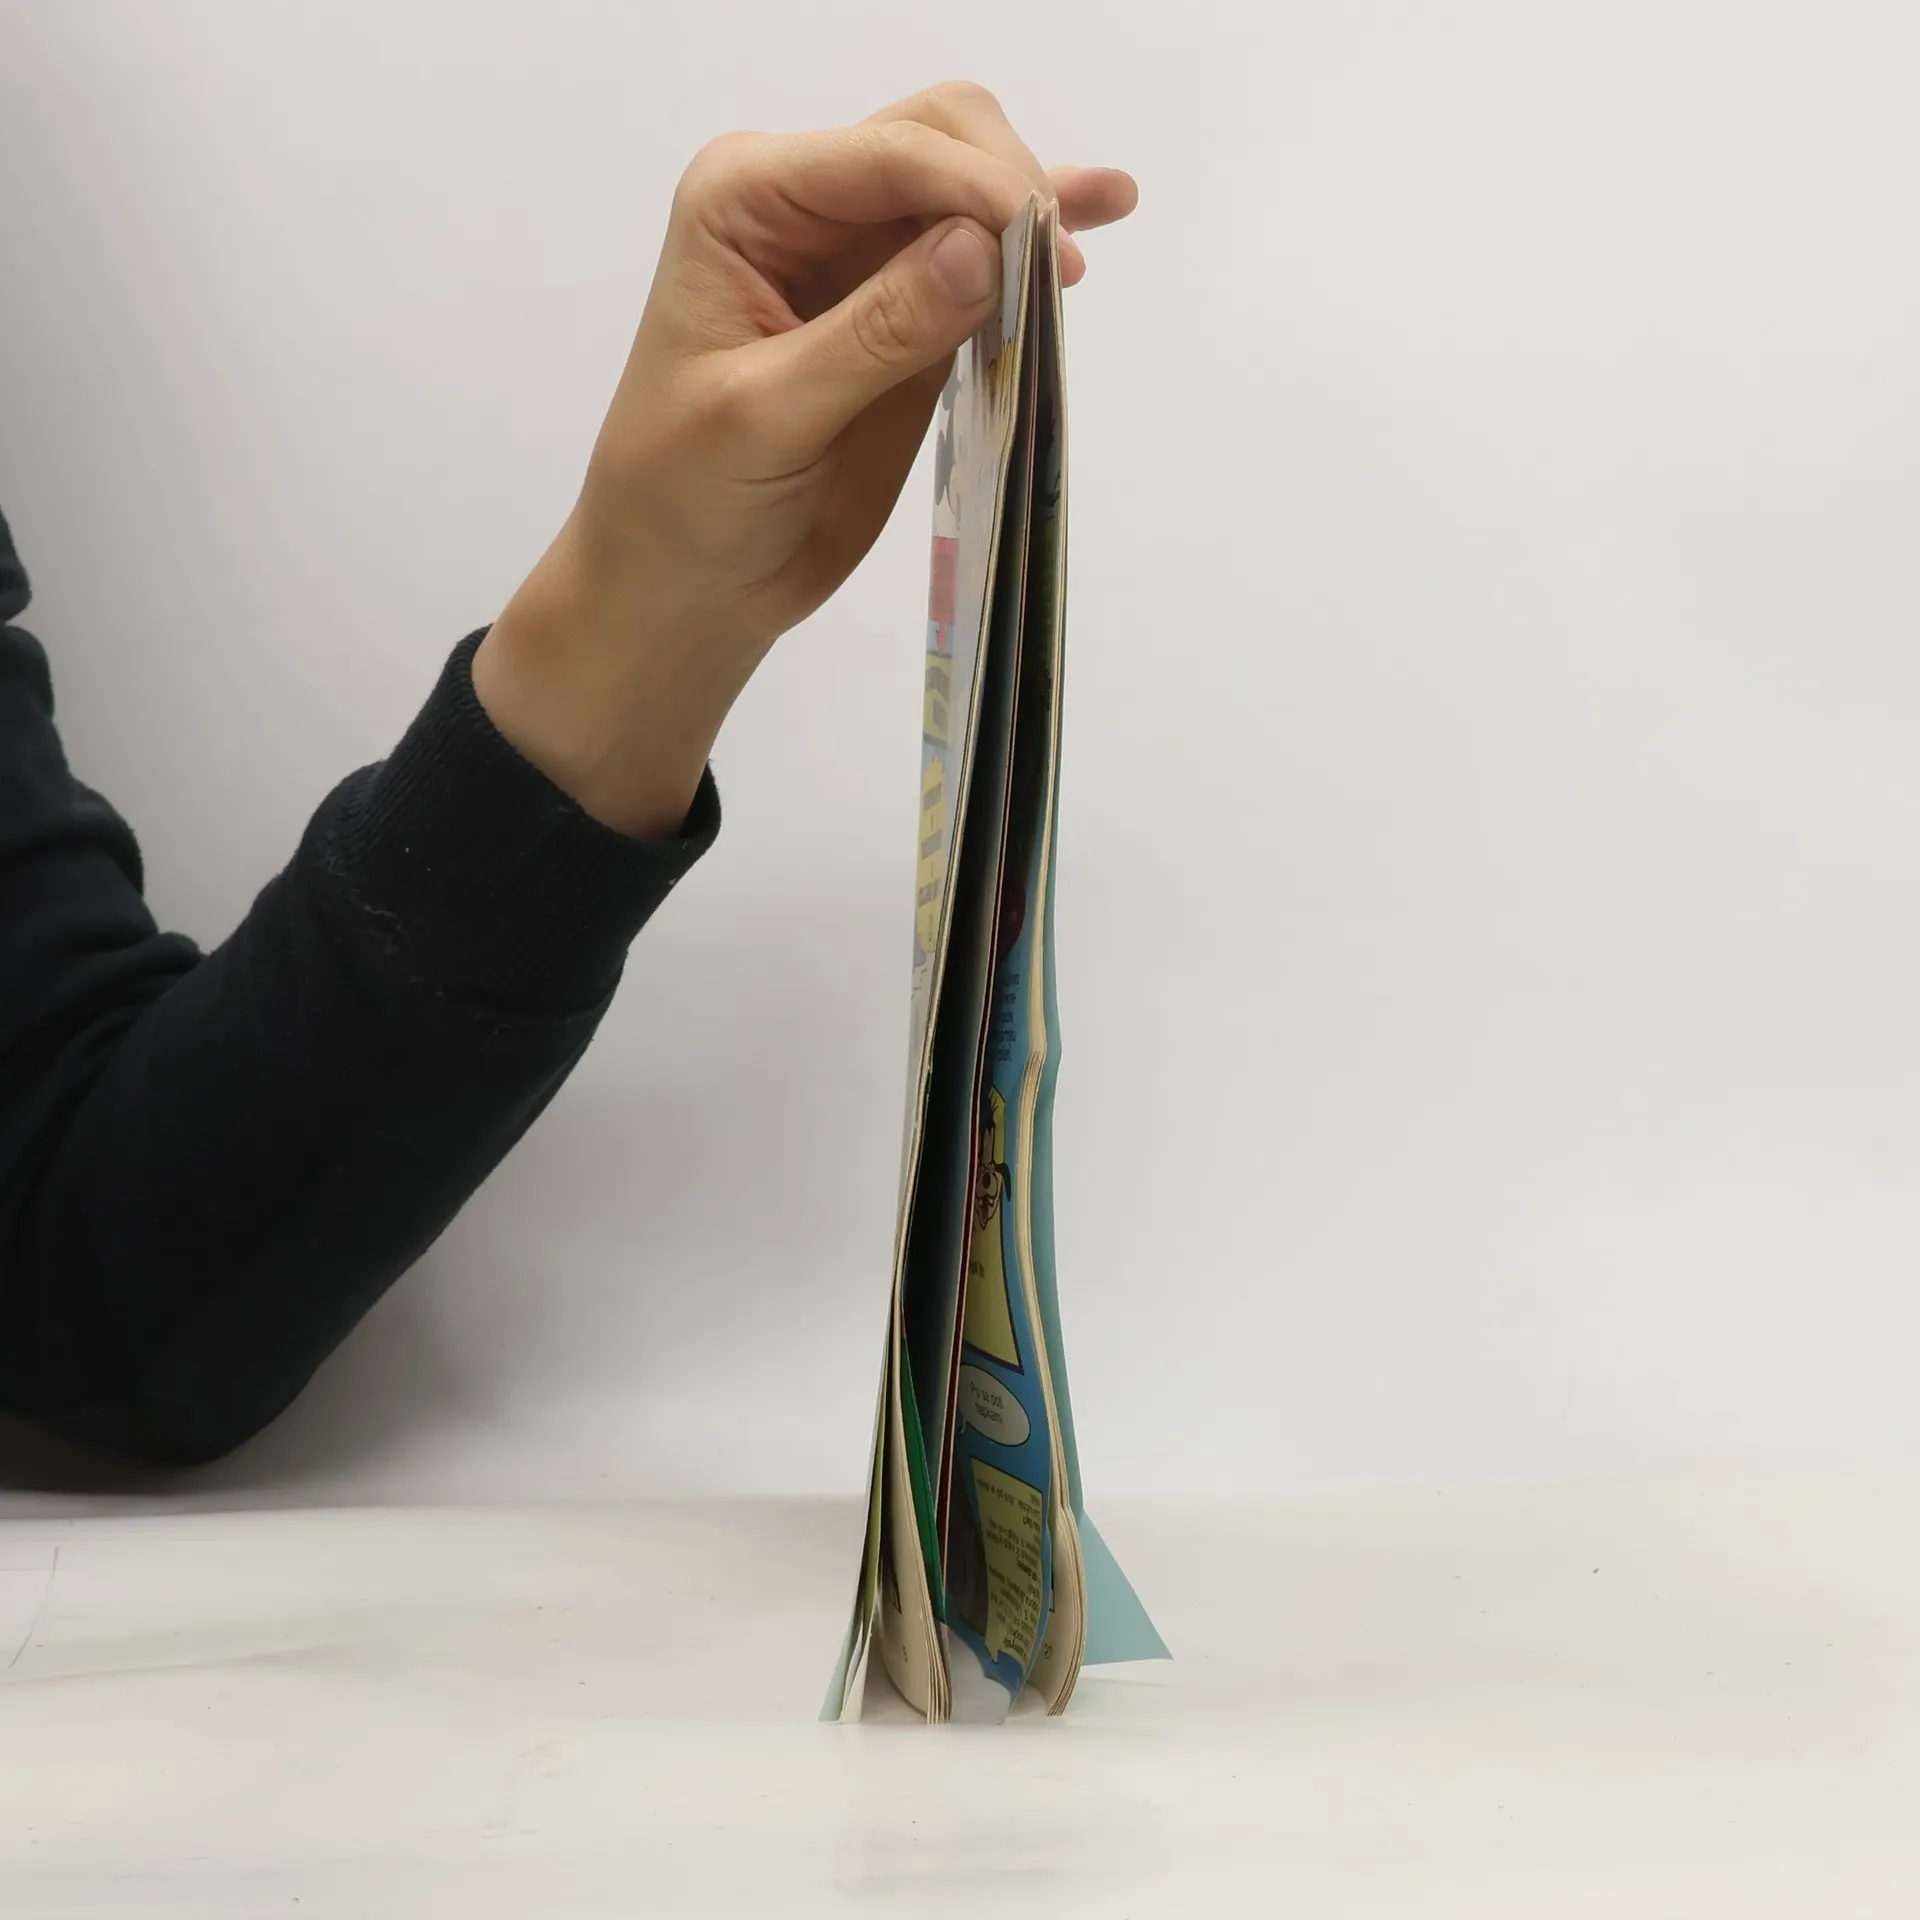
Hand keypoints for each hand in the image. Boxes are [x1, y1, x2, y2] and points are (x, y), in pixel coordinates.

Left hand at [472, 82, 1136, 838]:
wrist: (687, 580)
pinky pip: (983, 260)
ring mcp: (862, 258)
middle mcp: (806, 206)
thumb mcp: (768, 416)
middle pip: (937, 139)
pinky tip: (1105, 210)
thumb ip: (876, 333)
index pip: (883, 154)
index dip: (973, 187)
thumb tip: (984, 250)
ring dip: (1034, 209)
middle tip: (1054, 278)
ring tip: (1087, 251)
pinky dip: (1037, 243)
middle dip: (1004, 190)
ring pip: (970, 188)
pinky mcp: (910, 318)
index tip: (1043, 252)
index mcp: (747, 200)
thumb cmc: (688, 498)